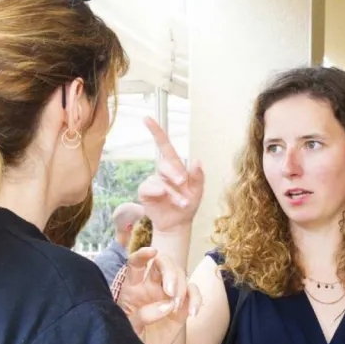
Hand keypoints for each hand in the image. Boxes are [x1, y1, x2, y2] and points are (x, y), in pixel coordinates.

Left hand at [116, 246, 200, 343]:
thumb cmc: (128, 342)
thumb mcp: (127, 329)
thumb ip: (142, 315)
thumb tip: (167, 305)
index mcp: (132, 287)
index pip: (136, 263)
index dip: (143, 254)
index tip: (152, 253)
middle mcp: (150, 286)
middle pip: (162, 263)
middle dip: (169, 271)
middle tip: (169, 291)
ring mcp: (167, 295)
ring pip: (180, 275)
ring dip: (181, 287)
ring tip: (175, 307)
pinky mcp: (182, 307)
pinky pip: (193, 294)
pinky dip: (196, 299)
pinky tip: (193, 313)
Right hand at [136, 117, 203, 232]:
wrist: (178, 224)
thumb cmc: (189, 204)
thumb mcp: (198, 191)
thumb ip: (198, 176)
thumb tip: (197, 160)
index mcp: (176, 168)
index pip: (165, 147)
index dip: (156, 132)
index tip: (147, 119)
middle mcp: (163, 173)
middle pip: (164, 164)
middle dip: (174, 173)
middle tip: (183, 182)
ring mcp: (153, 182)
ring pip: (159, 180)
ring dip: (173, 192)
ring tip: (184, 203)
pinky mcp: (146, 193)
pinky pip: (148, 188)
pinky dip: (159, 193)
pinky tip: (166, 199)